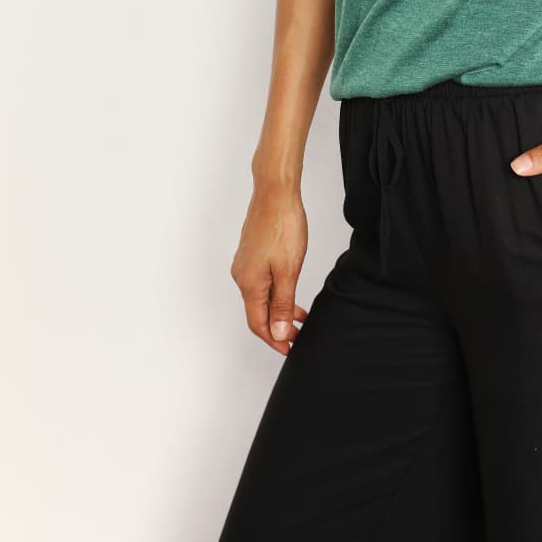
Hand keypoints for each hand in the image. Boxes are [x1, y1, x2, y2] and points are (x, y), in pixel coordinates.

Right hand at [230, 182, 310, 354]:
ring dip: (279, 309)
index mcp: (249, 283)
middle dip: (277, 327)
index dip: (274, 340)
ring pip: (260, 296)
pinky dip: (276, 292)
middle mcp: (242, 275)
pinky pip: (261, 282)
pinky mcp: (251, 252)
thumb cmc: (283, 226)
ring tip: (300, 316)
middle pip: (257, 312)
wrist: (275, 192)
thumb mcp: (288, 270)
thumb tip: (277, 332)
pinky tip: (290, 290)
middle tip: (298, 335)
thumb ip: (282, 303)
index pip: (258, 323)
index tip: (290, 349)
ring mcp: (245, 263)